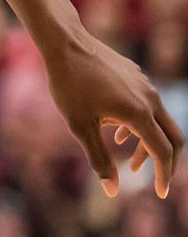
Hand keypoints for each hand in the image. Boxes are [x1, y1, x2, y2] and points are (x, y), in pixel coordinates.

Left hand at [44, 26, 181, 197]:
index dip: (163, 176)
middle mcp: (149, 98)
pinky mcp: (136, 75)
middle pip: (172, 137)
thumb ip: (99, 160)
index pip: (163, 152)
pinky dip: (140, 124)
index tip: (160, 193)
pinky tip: (118, 130)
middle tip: (155, 179)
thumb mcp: (80, 126)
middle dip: (165, 161)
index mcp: (139, 113)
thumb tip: (112, 192)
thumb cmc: (68, 84)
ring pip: (158, 120)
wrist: (63, 42)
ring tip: (131, 162)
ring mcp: (144, 84)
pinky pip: (147, 105)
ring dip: (148, 143)